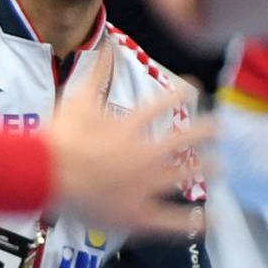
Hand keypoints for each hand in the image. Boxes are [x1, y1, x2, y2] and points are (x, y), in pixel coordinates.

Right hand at [46, 87, 207, 239]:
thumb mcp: (77, 99)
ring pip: (184, 177)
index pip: (160, 107)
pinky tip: (207, 221)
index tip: (194, 90)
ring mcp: (144, 186)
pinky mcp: (137, 214)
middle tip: (218, 130)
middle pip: (183, 142)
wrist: (46, 173)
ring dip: (205, 171)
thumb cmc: (59, 138)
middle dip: (204, 133)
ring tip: (221, 168)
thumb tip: (106, 46)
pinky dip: (190, 222)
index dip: (179, 97)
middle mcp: (143, 155)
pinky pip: (170, 220)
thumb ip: (96, 74)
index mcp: (129, 128)